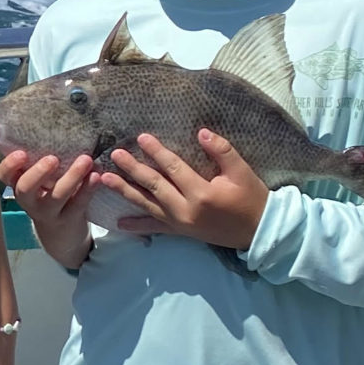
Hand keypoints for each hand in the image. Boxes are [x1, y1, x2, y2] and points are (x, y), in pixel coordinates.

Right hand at [0, 145, 98, 270]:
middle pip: (25, 188)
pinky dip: (88, 189)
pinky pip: (78, 203)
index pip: (4, 175)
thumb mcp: (38, 182)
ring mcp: (48, 212)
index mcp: (19, 186)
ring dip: (72, 177)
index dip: (10, 165)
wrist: (62, 235)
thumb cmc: (48, 196)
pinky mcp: (69, 219)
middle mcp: (30, 200)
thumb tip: (34, 125)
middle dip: (38, 172)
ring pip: (56, 196)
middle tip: (53, 158)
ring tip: (86, 160)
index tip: (22, 153)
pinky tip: (97, 176)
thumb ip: (36, 161)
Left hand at [98, 129, 268, 250]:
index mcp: (202, 193)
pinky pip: (154, 227)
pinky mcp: (180, 231)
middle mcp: (186, 209)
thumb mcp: (242, 172)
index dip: (157, 152)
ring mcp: (180, 222)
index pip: (173, 168)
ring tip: (104, 180)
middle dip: (132, 169)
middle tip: (114, 156)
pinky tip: (118, 223)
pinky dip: (136, 225)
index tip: (141, 138)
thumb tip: (202, 133)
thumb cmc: (252, 199)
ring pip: (147, 205)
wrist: (259, 232)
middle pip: (154, 185)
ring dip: (125, 191)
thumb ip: (223, 151)